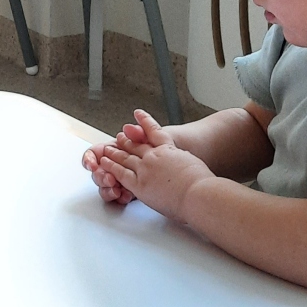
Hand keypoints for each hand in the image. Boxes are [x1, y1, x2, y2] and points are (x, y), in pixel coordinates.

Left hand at [96, 110, 213, 221]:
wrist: (199, 193)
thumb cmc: (203, 183)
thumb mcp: (194, 163)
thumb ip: (183, 160)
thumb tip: (182, 162)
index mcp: (169, 149)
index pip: (155, 131)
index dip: (145, 121)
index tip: (138, 113)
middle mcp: (155, 156)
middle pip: (136, 145)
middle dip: (127, 139)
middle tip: (120, 135)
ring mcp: (145, 169)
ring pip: (125, 157)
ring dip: (115, 151)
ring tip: (107, 148)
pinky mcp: (139, 184)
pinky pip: (120, 173)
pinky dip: (110, 166)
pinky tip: (104, 163)